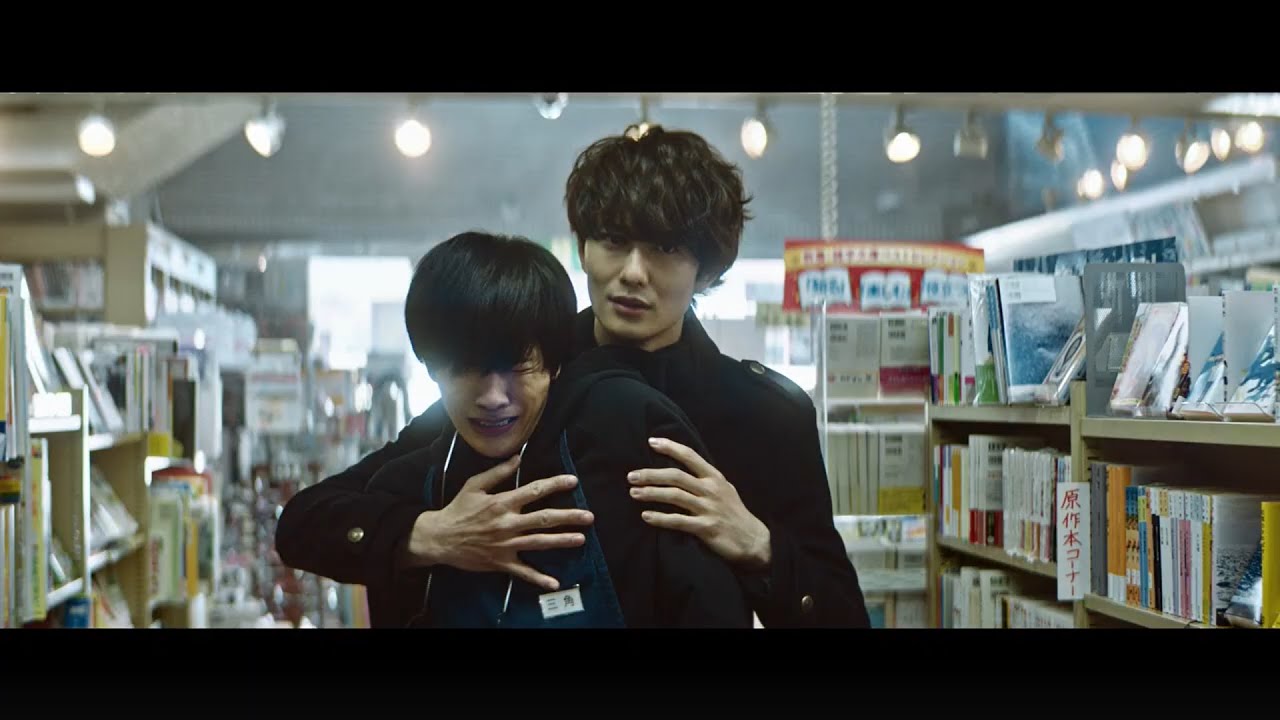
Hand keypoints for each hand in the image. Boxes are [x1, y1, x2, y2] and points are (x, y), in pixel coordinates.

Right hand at [404, 454, 593, 590]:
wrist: (439, 538)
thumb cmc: (457, 509)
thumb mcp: (474, 486)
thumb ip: (498, 473)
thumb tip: (517, 458)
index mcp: (502, 503)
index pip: (534, 491)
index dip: (555, 485)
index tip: (573, 481)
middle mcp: (508, 523)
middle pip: (544, 519)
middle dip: (569, 517)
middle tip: (589, 516)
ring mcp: (506, 544)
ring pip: (539, 543)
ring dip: (562, 541)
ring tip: (581, 539)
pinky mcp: (501, 562)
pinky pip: (523, 572)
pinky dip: (538, 578)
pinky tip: (555, 583)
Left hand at [628, 437, 771, 570]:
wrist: (754, 540)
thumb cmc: (734, 513)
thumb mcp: (724, 489)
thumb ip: (704, 480)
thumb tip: (679, 471)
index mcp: (715, 477)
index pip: (690, 456)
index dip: (670, 447)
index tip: (652, 441)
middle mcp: (711, 490)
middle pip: (676, 476)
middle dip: (651, 474)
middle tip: (632, 476)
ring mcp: (709, 509)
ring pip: (675, 496)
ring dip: (652, 493)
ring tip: (634, 493)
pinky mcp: (706, 528)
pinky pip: (679, 521)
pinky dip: (660, 518)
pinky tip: (646, 516)